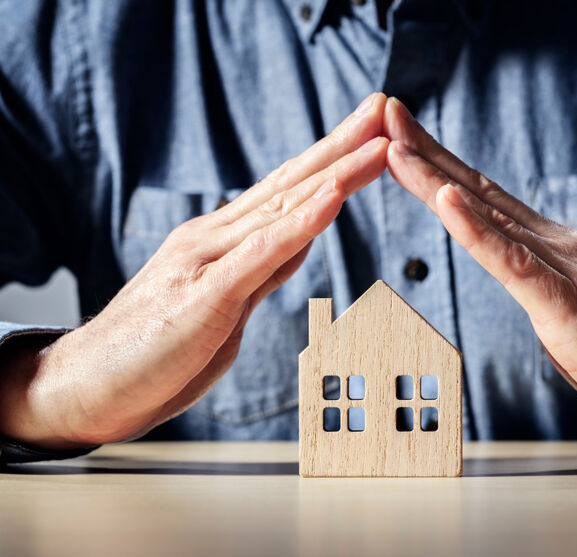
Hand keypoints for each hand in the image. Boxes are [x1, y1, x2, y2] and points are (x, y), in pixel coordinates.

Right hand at [0, 93, 388, 448]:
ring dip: (333, 175)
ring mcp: (206, 264)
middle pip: (289, 186)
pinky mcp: (202, 299)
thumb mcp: (228, 305)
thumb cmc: (159, 348)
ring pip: (280, 211)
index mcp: (223, 241)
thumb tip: (305, 236)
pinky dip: (297, 225)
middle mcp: (215, 239)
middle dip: (341, 147)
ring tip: (376, 144)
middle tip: (383, 110)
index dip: (332, 159)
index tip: (372, 132)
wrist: (89, 386)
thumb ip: (265, 269)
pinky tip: (329, 199)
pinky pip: (258, 256)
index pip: (287, 192)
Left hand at [384, 97, 576, 446]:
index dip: (439, 166)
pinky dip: (477, 232)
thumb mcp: (569, 305)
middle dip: (426, 154)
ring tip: (397, 148)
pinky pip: (515, 264)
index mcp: (550, 247)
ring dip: (437, 180)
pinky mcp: (570, 306)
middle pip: (479, 192)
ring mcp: (564, 270)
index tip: (400, 138)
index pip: (485, 197)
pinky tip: (448, 202)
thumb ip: (537, 280)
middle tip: (384, 115)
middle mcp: (555, 245)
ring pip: (489, 219)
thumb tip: (509, 269)